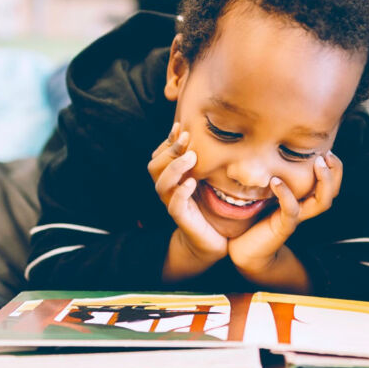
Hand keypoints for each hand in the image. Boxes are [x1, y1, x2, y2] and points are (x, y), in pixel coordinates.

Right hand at [148, 123, 227, 261]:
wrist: (212, 240)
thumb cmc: (210, 208)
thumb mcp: (206, 180)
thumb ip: (204, 162)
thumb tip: (214, 137)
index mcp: (171, 179)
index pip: (159, 156)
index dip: (167, 141)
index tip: (181, 126)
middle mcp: (168, 190)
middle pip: (154, 166)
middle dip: (169, 150)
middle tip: (187, 138)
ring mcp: (173, 204)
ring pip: (161, 184)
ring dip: (174, 168)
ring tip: (191, 157)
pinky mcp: (182, 219)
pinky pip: (174, 205)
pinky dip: (181, 192)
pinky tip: (192, 183)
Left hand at [228, 152, 342, 272]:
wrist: (247, 250)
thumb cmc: (254, 219)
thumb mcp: (266, 193)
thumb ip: (273, 177)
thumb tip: (269, 149)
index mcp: (304, 200)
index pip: (330, 185)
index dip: (334, 168)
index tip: (326, 150)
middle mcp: (305, 209)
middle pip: (332, 193)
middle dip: (335, 172)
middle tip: (326, 154)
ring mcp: (296, 218)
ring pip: (321, 202)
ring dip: (323, 181)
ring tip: (316, 163)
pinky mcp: (284, 226)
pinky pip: (291, 209)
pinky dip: (285, 193)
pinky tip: (275, 181)